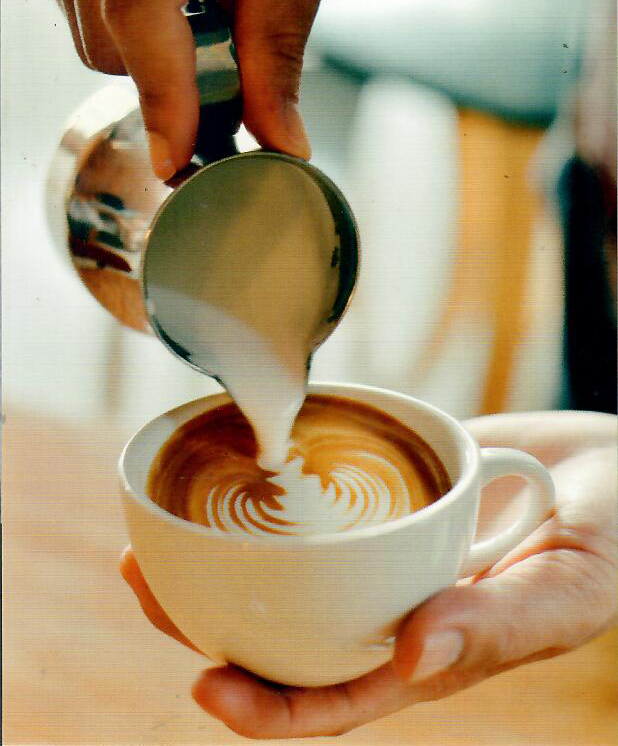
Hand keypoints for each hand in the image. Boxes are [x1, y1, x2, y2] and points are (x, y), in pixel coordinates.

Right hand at [29, 0, 350, 176]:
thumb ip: (280, 44)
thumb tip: (277, 137)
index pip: (139, 16)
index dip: (163, 100)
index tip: (180, 161)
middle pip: (104, 36)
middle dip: (168, 70)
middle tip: (231, 42)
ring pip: (85, 21)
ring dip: (151, 41)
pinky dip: (130, 8)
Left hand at [121, 411, 616, 738]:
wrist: (613, 467)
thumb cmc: (605, 541)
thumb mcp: (565, 593)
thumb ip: (497, 630)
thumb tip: (410, 661)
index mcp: (425, 651)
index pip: (331, 696)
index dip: (267, 707)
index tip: (205, 687)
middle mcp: (389, 600)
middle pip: (284, 629)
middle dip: (207, 620)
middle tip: (141, 579)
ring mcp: (383, 542)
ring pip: (288, 562)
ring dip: (220, 552)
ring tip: (155, 528)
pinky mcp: (385, 484)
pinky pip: (319, 491)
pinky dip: (272, 486)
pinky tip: (230, 461)